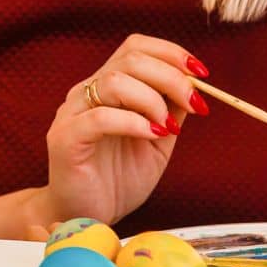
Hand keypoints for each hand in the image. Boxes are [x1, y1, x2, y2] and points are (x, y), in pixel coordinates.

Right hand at [33, 34, 210, 227]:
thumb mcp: (157, 141)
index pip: (135, 48)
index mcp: (108, 87)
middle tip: (194, 104)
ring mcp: (72, 113)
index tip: (202, 74)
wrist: (88, 218)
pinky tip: (151, 135)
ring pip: (113, 81)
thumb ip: (171, 111)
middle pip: (129, 59)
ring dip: (152, 100)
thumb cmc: (119, 180)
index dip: (170, 53)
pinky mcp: (64, 139)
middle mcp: (87, 92)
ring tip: (168, 127)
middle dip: (171, 77)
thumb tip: (195, 85)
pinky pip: (99, 119)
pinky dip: (132, 122)